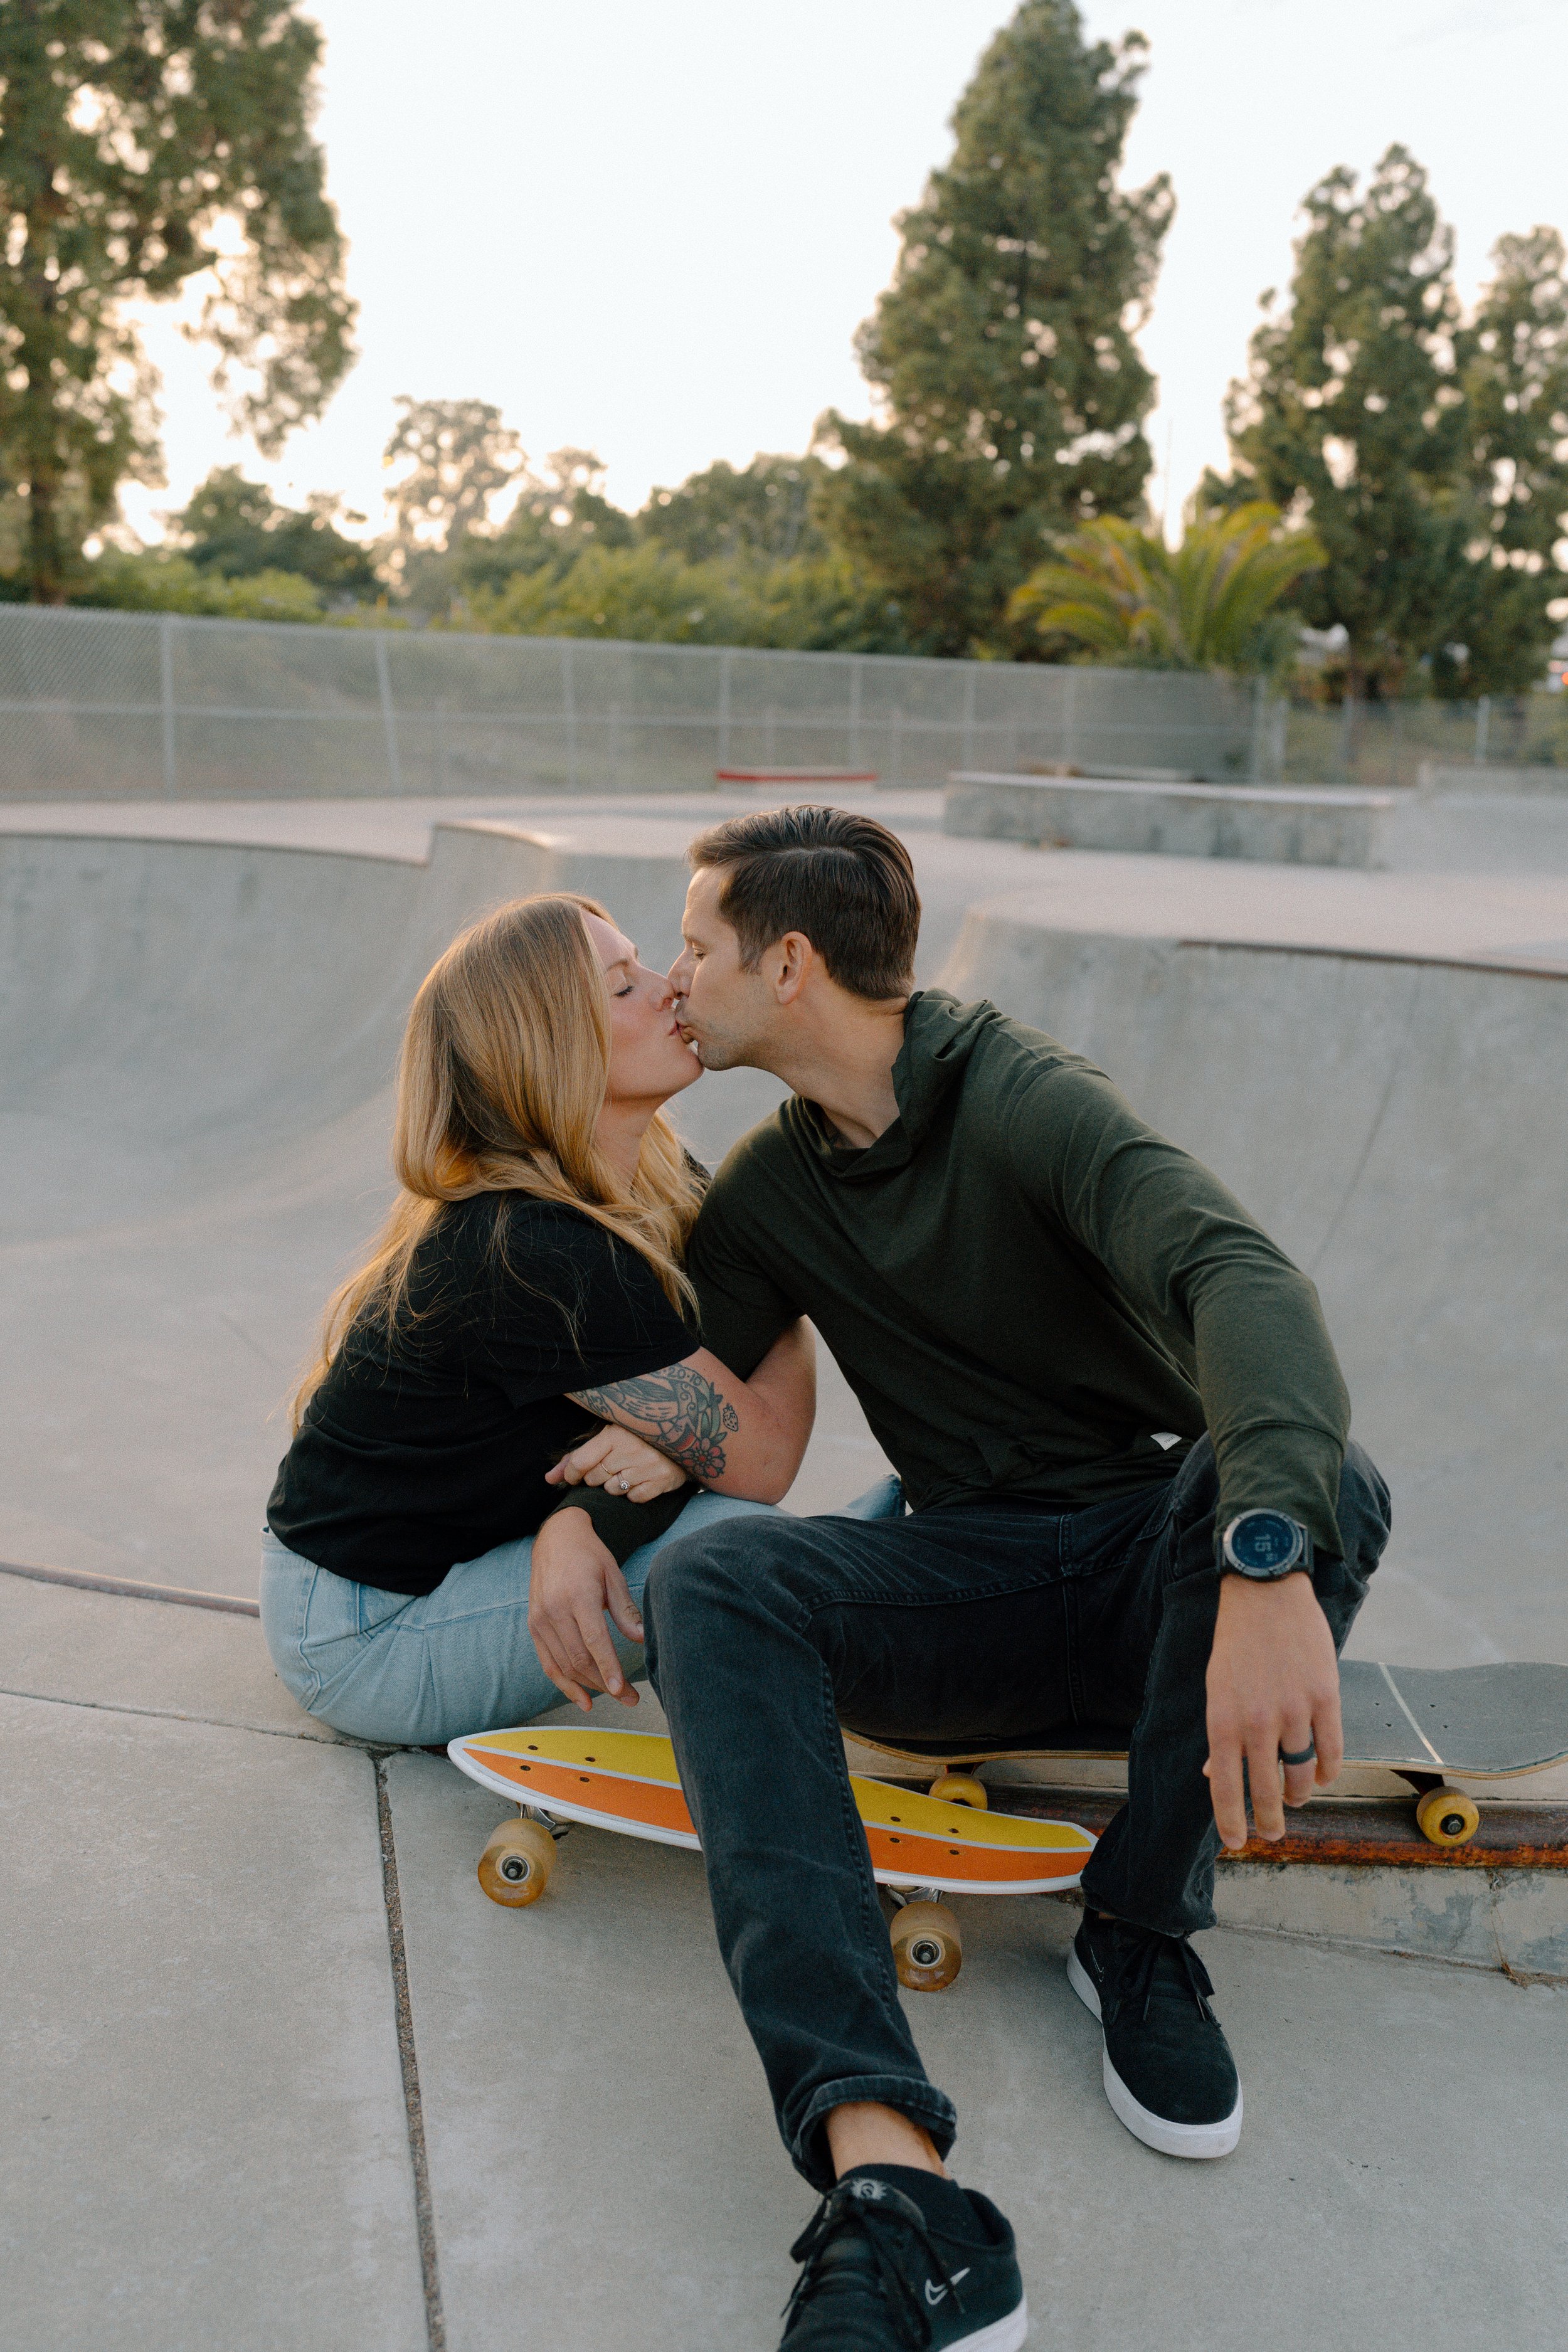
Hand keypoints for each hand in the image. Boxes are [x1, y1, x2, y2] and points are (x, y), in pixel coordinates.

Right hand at [528, 1507, 643, 1713]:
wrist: (555, 1539)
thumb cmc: (589, 1556)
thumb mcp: (613, 1575)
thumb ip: (625, 1610)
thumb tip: (642, 1638)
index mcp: (577, 1595)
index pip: (594, 1640)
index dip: (609, 1668)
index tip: (622, 1690)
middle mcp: (554, 1610)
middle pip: (579, 1659)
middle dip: (606, 1684)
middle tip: (630, 1697)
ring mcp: (540, 1621)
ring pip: (564, 1666)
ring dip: (589, 1687)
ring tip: (615, 1696)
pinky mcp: (533, 1627)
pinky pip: (548, 1664)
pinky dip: (565, 1685)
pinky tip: (584, 1699)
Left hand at [545, 1425, 686, 1500]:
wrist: (684, 1437)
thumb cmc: (638, 1436)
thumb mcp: (607, 1437)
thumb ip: (576, 1457)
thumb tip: (548, 1478)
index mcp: (615, 1433)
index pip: (580, 1462)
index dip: (572, 1473)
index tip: (575, 1475)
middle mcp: (631, 1449)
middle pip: (595, 1478)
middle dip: (596, 1477)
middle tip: (609, 1467)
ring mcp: (648, 1467)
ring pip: (613, 1490)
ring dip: (614, 1485)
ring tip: (625, 1472)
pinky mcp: (661, 1481)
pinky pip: (634, 1498)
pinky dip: (633, 1493)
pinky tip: (639, 1480)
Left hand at [1203, 1571, 1342, 1849]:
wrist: (1266, 1594)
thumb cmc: (1236, 1644)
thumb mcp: (1215, 1689)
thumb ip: (1221, 1734)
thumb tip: (1215, 1777)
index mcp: (1223, 1720)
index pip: (1226, 1788)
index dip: (1231, 1822)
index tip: (1236, 1844)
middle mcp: (1257, 1722)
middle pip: (1267, 1791)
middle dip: (1269, 1821)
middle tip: (1273, 1834)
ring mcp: (1294, 1711)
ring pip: (1303, 1776)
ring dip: (1298, 1795)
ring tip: (1293, 1798)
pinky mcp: (1325, 1698)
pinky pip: (1331, 1753)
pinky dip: (1326, 1772)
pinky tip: (1320, 1777)